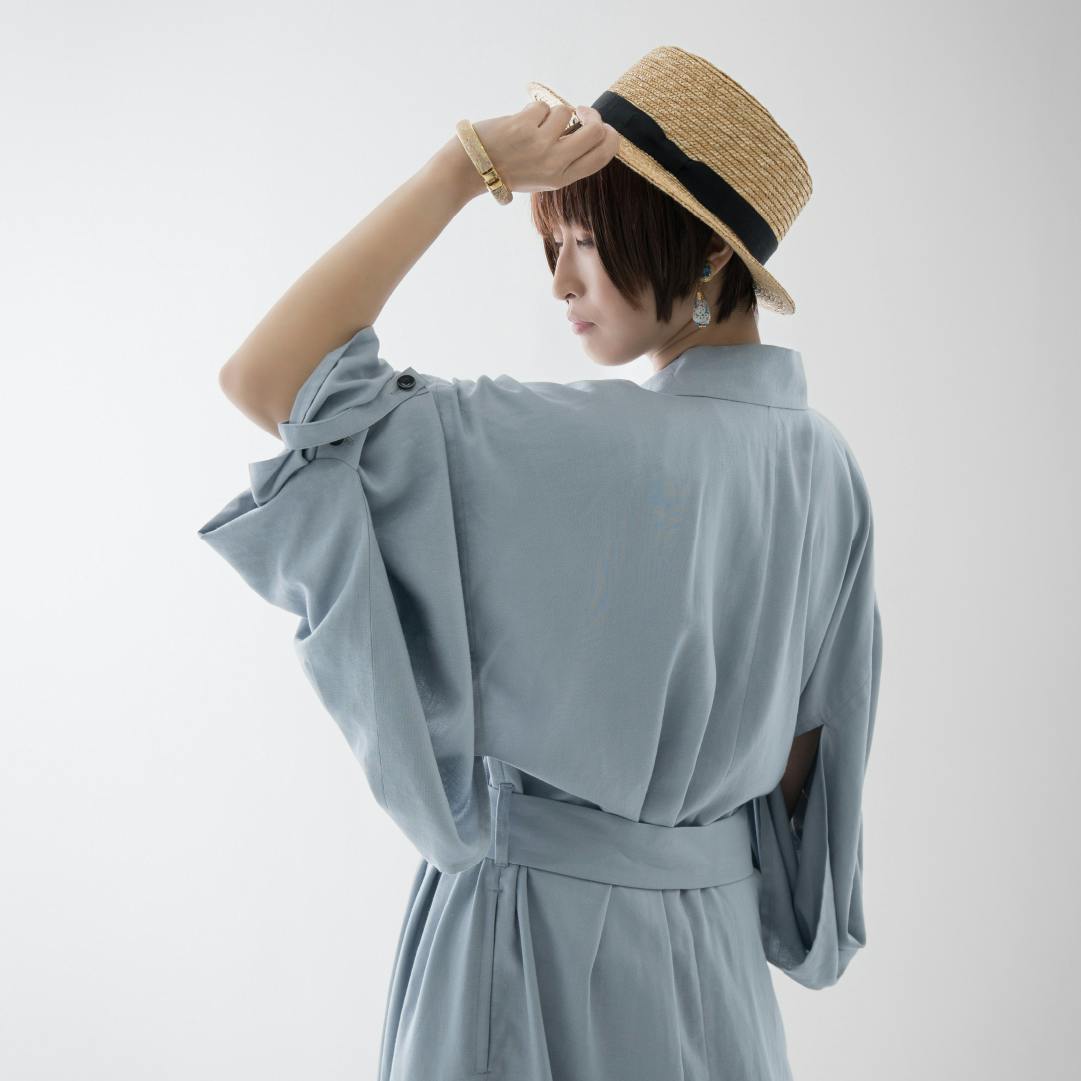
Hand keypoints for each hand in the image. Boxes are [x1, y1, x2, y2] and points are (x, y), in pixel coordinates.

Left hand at [470, 101, 620, 194]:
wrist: (475, 168)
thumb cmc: (511, 170)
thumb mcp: (544, 176)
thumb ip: (568, 158)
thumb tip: (590, 127)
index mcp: (562, 178)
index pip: (603, 156)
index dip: (610, 136)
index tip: (602, 126)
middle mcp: (554, 163)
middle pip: (595, 131)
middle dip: (591, 115)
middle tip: (580, 113)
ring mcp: (539, 144)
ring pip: (565, 112)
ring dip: (552, 113)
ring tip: (534, 125)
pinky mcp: (524, 126)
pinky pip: (542, 106)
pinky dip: (532, 110)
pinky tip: (519, 123)